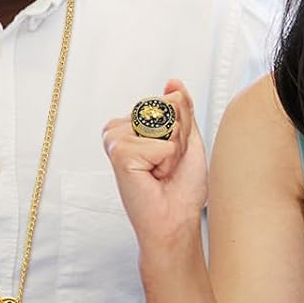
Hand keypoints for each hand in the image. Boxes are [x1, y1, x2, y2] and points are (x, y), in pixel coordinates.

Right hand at [101, 80, 208, 252]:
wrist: (176, 219)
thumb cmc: (181, 187)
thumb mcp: (187, 139)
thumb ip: (180, 110)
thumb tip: (172, 83)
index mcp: (132, 126)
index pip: (167, 102)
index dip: (182, 129)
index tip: (174, 155)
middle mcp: (119, 130)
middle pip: (164, 108)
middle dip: (179, 136)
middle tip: (169, 165)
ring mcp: (116, 141)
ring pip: (162, 124)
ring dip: (173, 150)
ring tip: (161, 172)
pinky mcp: (118, 154)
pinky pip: (158, 144)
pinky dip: (165, 161)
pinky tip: (153, 177)